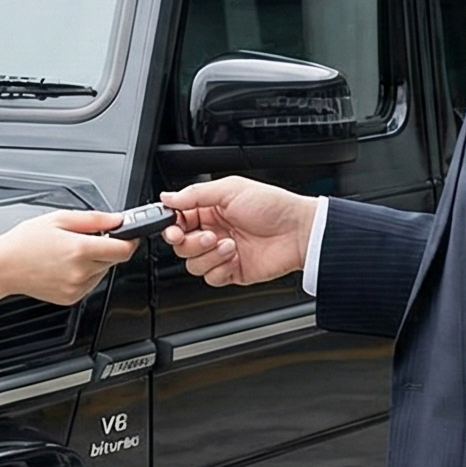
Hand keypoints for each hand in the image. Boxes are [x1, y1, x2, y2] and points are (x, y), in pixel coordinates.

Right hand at [0, 211, 134, 305]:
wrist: (3, 267)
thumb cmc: (25, 242)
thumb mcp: (59, 219)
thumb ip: (94, 219)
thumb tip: (117, 220)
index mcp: (80, 250)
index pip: (124, 250)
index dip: (129, 240)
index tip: (128, 234)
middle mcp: (81, 272)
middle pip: (114, 260)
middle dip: (107, 248)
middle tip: (86, 239)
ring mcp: (76, 287)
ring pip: (103, 272)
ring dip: (95, 261)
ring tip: (70, 252)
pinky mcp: (71, 298)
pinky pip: (90, 283)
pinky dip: (85, 274)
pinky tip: (65, 265)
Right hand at [157, 178, 316, 286]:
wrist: (298, 232)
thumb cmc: (272, 206)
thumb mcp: (230, 189)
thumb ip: (194, 194)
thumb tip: (167, 198)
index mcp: (210, 210)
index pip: (178, 220)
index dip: (171, 227)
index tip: (174, 229)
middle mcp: (213, 231)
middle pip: (181, 246)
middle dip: (191, 243)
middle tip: (209, 236)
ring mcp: (222, 253)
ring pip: (193, 264)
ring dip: (208, 255)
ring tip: (230, 244)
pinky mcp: (232, 271)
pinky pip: (211, 278)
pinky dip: (219, 269)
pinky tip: (235, 257)